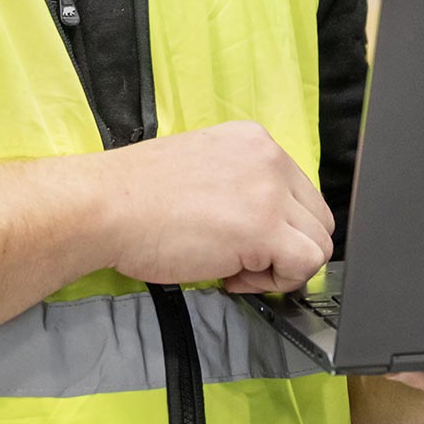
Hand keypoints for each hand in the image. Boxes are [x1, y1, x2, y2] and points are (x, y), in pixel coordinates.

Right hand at [86, 121, 333, 290]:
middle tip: (242, 262)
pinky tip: (233, 277)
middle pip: (317, 219)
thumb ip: (241, 186)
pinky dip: (275, 282)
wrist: (105, 206)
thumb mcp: (202, 168)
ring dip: (281, 268)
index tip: (243, 241)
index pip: (300, 193)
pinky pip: (304, 265)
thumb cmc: (136, 197)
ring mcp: (270, 191)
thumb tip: (263, 224)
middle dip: (285, 249)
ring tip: (236, 270)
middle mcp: (270, 158)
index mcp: (254, 141)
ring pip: (318, 245)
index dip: (278, 227)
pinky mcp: (264, 228)